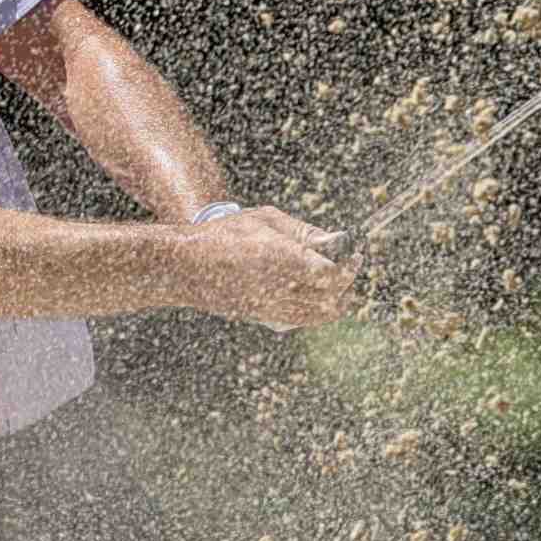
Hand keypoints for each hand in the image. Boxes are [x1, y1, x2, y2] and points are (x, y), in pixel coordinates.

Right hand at [174, 206, 360, 328]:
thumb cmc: (225, 234)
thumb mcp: (265, 219)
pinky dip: (314, 312)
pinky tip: (314, 298)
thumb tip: (336, 241)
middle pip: (331, 300)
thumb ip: (303, 232)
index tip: (355, 257)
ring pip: (317, 316)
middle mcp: (281, 288)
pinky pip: (298, 321)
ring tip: (338, 288)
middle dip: (347, 287)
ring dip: (334, 303)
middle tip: (349, 271)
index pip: (334, 275)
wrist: (186, 264)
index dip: (350, 268)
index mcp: (285, 260)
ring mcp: (270, 307)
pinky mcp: (261, 317)